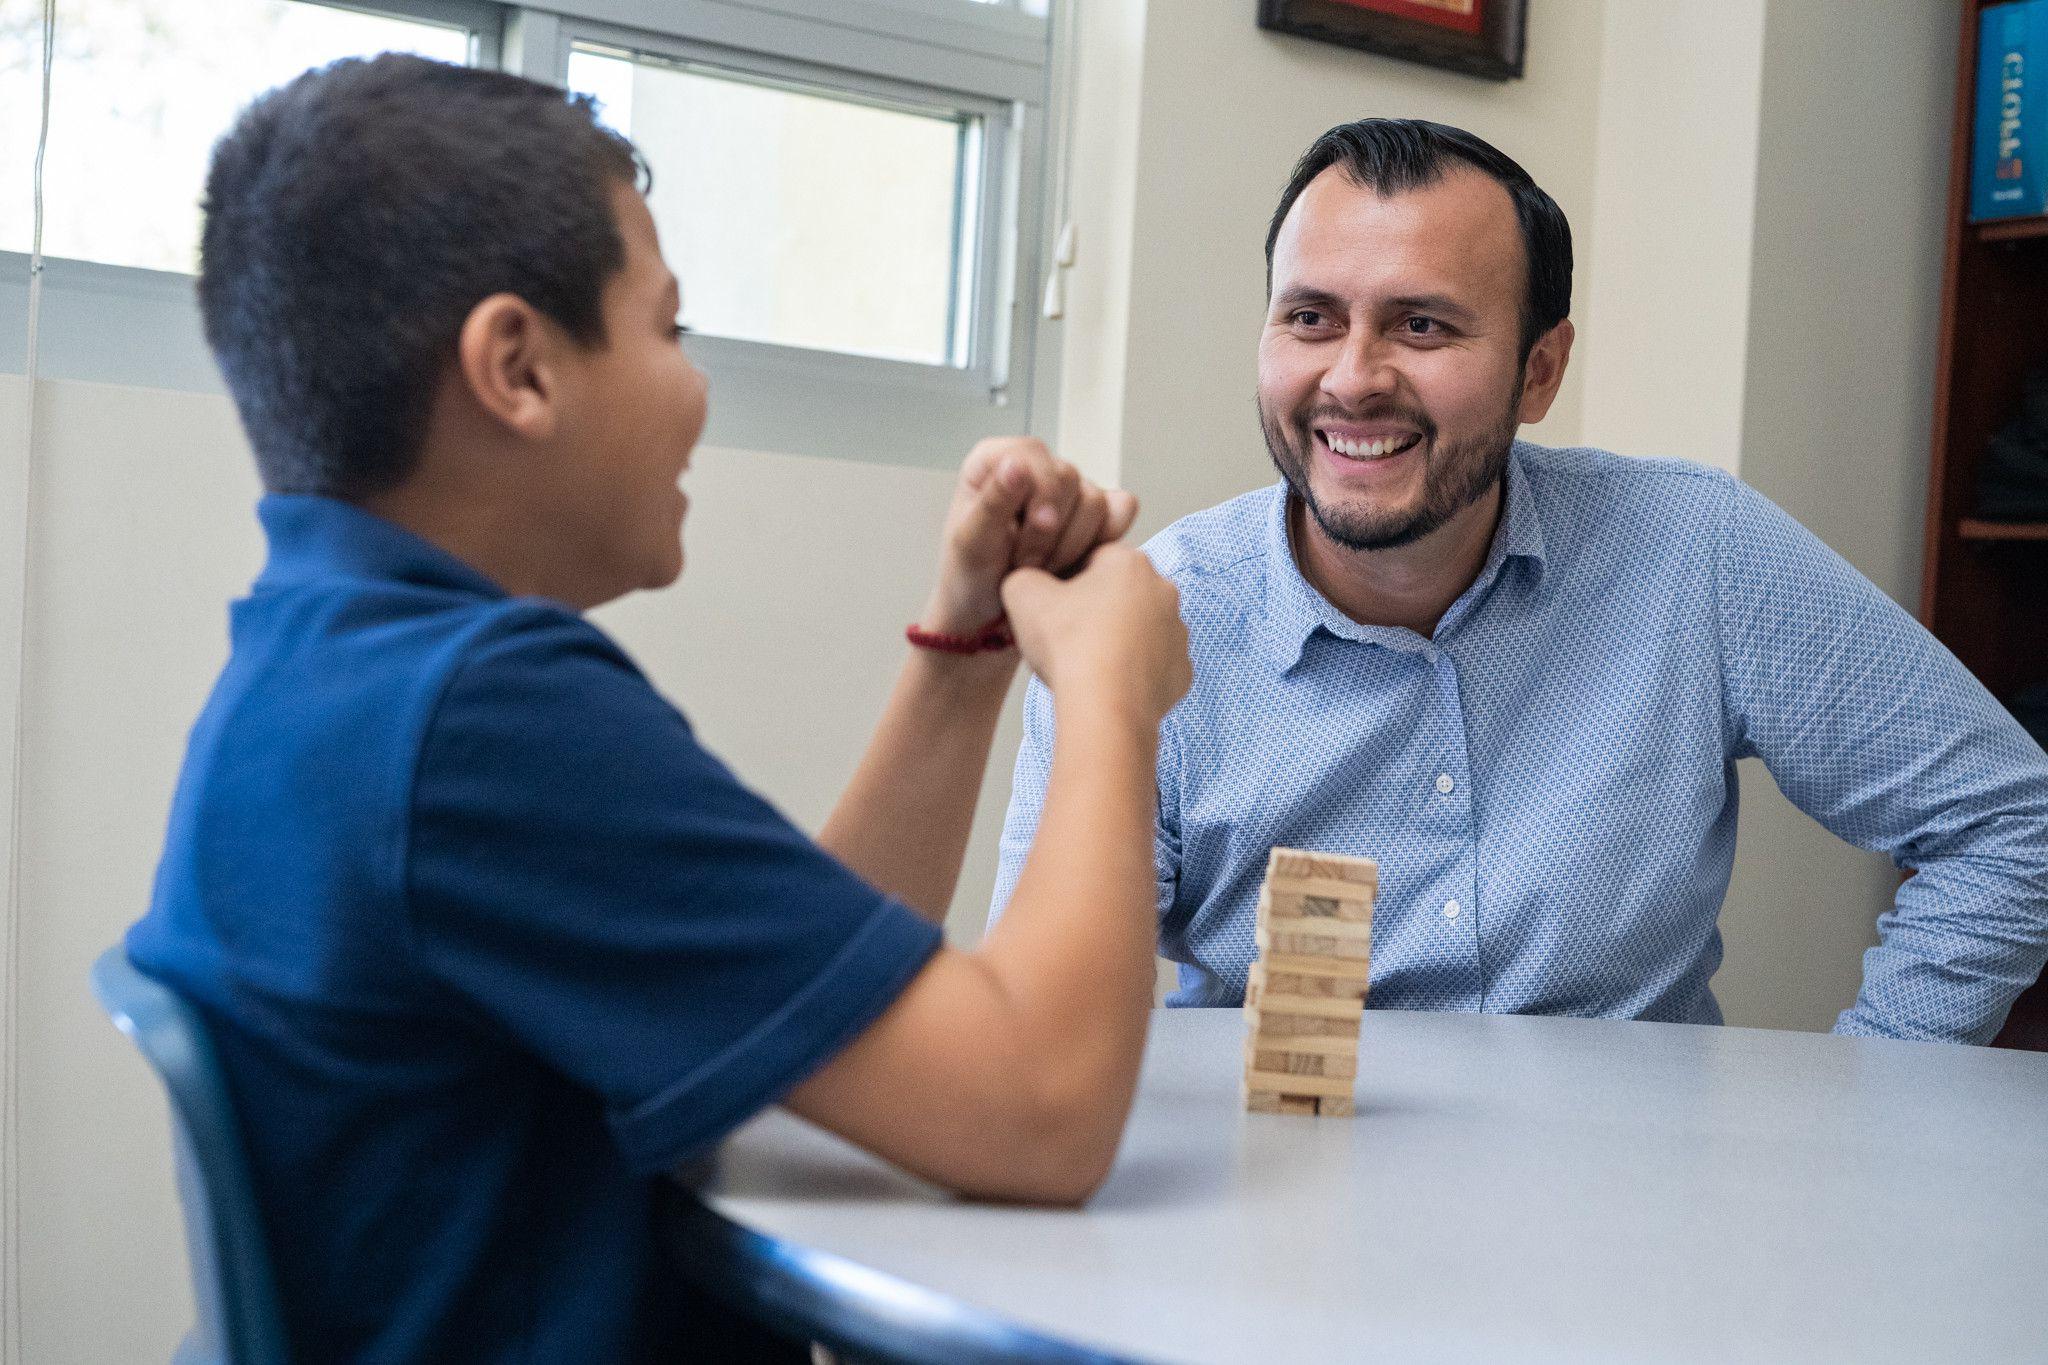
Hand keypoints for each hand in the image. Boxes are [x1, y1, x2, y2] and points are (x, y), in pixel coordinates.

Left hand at [919, 438, 1138, 637]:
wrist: (989, 618)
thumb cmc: (970, 577)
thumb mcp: (971, 544)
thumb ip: (993, 503)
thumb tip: (1015, 464)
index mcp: (995, 462)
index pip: (1034, 454)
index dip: (1039, 492)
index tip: (1033, 526)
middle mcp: (1034, 470)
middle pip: (1069, 479)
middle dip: (1049, 532)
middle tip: (1024, 562)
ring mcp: (1067, 492)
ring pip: (1096, 502)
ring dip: (1069, 546)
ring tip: (1040, 568)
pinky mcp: (1094, 516)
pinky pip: (1120, 513)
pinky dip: (1101, 543)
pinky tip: (1072, 564)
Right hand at [1000, 545, 1191, 730]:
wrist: (1104, 710)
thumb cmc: (1070, 648)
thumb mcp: (1022, 594)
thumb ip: (1025, 575)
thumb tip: (1029, 582)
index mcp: (1129, 562)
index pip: (1092, 560)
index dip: (1067, 583)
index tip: (1054, 608)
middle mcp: (1164, 591)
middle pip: (1120, 594)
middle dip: (1097, 610)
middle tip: (1068, 637)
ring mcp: (1178, 633)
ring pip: (1140, 630)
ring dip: (1118, 640)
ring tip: (1088, 664)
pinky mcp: (1182, 671)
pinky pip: (1154, 666)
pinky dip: (1134, 673)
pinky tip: (1110, 684)